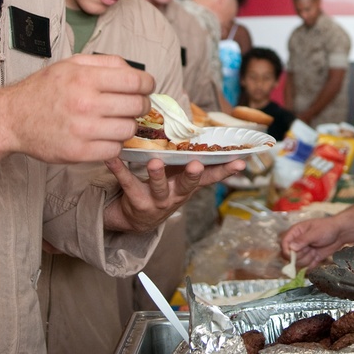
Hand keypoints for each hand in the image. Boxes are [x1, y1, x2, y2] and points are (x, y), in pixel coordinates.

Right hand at [0, 54, 154, 181]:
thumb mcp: (73, 64)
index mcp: (86, 78)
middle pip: (137, 106)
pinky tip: (104, 135)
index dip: (148, 84)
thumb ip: (107, 63)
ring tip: (116, 120)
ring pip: (129, 129)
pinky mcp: (78, 152)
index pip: (137, 81)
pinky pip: (115, 150)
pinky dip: (114, 144)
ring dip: (128, 125)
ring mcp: (82, 130)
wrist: (12, 118)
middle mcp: (85, 103)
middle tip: (132, 105)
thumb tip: (137, 72)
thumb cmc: (45, 89)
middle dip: (141, 105)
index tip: (146, 88)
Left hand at [102, 156, 245, 232]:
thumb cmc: (164, 188)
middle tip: (195, 165)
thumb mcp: (180, 179)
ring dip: (157, 174)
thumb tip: (212, 133)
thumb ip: (194, 161)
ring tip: (155, 162)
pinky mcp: (136, 200)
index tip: (241, 162)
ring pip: (158, 187)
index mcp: (189, 186)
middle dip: (192, 175)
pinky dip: (119, 169)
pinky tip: (112, 158)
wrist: (137, 220)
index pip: (212, 178)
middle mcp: (176, 195)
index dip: (226, 170)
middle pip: (187, 185)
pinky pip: (127, 182)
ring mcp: (156, 200)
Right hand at [280, 215, 348, 267]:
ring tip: (315, 250)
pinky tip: (317, 256)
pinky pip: (307, 267)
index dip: (287, 251)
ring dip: (308, 259)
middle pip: (290, 256)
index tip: (292, 255)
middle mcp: (297, 243)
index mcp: (295, 233)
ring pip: (299, 263)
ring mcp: (304, 252)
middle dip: (301, 255)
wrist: (340, 233)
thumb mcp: (315, 233)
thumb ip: (303, 240)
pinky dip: (312, 264)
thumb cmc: (327, 228)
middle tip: (310, 248)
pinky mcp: (310, 259)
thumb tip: (291, 247)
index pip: (284, 244)